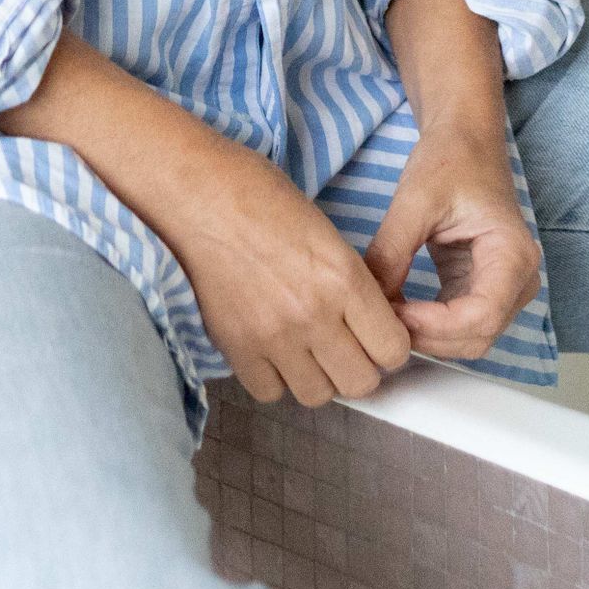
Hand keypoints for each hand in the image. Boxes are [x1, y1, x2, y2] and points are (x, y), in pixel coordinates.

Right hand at [0, 31, 410, 407]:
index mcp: (343, 277)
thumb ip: (351, 281)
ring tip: (308, 349)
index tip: (378, 335)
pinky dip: (275, 378)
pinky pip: (270, 392)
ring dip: (318, 377)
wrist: (195, 192)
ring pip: (318, 396)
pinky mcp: (236, 346)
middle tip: (346, 345)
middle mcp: (314, 314)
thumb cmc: (257, 194)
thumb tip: (368, 321)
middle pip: (362, 382)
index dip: (390, 345)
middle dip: (360, 366)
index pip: (393, 349)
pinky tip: (273, 349)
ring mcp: (273, 336)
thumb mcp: (325, 230)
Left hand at [361, 111, 539, 360]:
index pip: (483, 316)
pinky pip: (458, 325)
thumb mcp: (414, 200)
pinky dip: (428, 326)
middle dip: (428, 337)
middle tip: (381, 319)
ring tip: (385, 314)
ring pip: (468, 339)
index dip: (437, 327)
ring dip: (427, 337)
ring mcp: (503, 290)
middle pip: (478, 337)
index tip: (395, 314)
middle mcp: (518, 281)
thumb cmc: (449, 161)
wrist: (464, 142)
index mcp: (512, 255)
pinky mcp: (480, 290)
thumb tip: (370, 301)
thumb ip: (392, 251)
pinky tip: (397, 310)